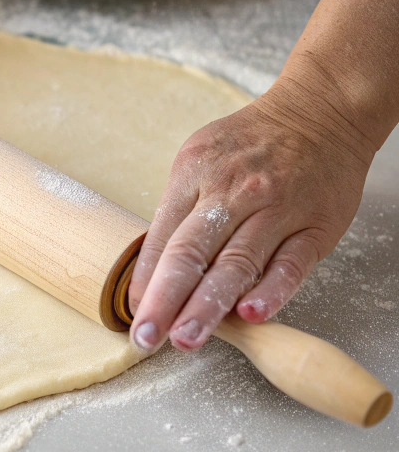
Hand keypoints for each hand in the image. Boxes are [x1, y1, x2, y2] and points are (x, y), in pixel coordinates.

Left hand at [127, 74, 375, 352]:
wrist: (319, 113)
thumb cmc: (249, 145)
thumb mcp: (200, 159)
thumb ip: (179, 210)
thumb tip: (151, 270)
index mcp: (195, 175)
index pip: (162, 236)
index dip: (145, 279)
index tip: (132, 313)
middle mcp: (233, 193)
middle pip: (191, 252)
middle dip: (164, 299)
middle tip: (147, 337)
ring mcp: (276, 210)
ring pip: (237, 264)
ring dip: (208, 306)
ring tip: (187, 338)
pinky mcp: (315, 227)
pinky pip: (290, 264)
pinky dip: (271, 291)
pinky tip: (250, 315)